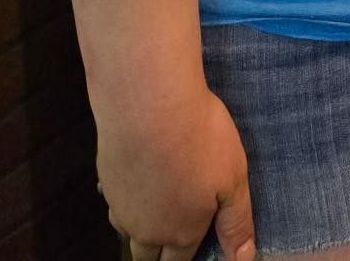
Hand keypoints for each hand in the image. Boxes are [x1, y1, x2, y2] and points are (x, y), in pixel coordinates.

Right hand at [96, 82, 255, 260]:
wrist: (148, 104)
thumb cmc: (199, 139)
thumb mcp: (233, 180)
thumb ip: (236, 223)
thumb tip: (243, 260)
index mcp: (181, 232)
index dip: (186, 257)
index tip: (189, 247)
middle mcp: (147, 228)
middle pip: (148, 255)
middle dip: (159, 252)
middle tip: (169, 238)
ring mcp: (121, 205)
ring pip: (127, 229)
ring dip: (139, 225)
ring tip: (154, 207)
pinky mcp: (106, 178)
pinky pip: (115, 199)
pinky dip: (126, 196)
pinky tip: (136, 177)